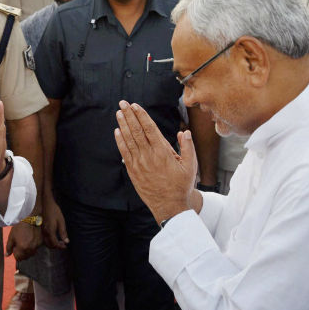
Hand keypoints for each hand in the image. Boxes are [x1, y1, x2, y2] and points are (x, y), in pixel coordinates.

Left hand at [6, 222, 42, 260]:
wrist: (31, 220)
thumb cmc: (20, 228)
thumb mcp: (11, 236)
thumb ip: (9, 247)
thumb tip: (6, 255)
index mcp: (22, 248)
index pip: (18, 258)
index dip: (15, 254)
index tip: (15, 248)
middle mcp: (29, 250)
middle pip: (25, 257)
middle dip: (21, 254)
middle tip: (20, 246)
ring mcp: (36, 247)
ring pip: (31, 254)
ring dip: (27, 252)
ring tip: (26, 244)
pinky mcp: (40, 244)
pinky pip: (35, 249)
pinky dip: (32, 247)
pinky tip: (31, 241)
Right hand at [42, 194, 68, 248]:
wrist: (45, 203)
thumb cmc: (54, 211)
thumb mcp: (61, 221)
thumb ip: (63, 232)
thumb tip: (66, 241)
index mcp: (50, 231)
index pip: (55, 244)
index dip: (60, 247)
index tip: (65, 246)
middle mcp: (44, 233)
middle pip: (49, 245)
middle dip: (56, 246)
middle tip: (63, 244)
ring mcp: (41, 231)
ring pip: (46, 242)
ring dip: (52, 244)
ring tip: (59, 241)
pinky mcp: (40, 228)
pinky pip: (44, 238)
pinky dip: (49, 240)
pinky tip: (53, 236)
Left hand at [114, 101, 197, 222]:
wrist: (169, 206)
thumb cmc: (181, 186)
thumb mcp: (191, 166)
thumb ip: (188, 147)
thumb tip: (184, 132)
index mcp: (163, 152)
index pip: (149, 128)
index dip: (141, 115)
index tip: (135, 106)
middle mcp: (149, 156)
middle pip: (136, 130)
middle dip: (129, 115)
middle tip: (123, 103)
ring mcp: (139, 164)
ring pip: (129, 140)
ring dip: (123, 125)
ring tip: (119, 113)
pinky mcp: (133, 171)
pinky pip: (124, 153)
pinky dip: (120, 141)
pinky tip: (117, 132)